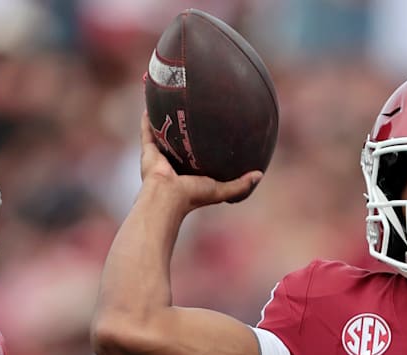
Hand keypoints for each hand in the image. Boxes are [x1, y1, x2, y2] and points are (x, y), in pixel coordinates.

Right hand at [139, 112, 261, 207]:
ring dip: (163, 122)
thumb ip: (240, 185)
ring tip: (168, 105)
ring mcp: (159, 157)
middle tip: (189, 113)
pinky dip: (146, 120)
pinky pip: (146, 131)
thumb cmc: (192, 196)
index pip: (195, 156)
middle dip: (182, 131)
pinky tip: (149, 106)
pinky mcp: (148, 151)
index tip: (209, 131)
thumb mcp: (220, 190)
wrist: (167, 197)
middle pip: (177, 143)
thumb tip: (260, 175)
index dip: (201, 145)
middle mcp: (173, 164)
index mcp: (187, 173)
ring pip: (161, 135)